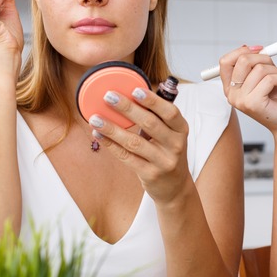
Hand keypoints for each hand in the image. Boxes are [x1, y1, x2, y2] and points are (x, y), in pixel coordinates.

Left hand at [88, 87, 190, 204]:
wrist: (175, 187)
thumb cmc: (168, 152)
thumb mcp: (171, 134)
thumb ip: (157, 117)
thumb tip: (131, 93)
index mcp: (181, 130)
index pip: (170, 112)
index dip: (153, 101)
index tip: (135, 90)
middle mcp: (175, 145)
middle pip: (150, 124)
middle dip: (127, 108)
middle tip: (109, 96)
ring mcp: (163, 161)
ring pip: (134, 142)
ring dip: (112, 128)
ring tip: (95, 118)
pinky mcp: (150, 174)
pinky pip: (127, 157)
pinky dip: (111, 145)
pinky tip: (98, 135)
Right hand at [217, 45, 276, 134]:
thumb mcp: (262, 78)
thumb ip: (255, 66)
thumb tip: (256, 50)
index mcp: (230, 87)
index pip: (225, 62)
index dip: (241, 51)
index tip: (258, 50)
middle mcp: (232, 94)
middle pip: (243, 61)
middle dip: (264, 58)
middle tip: (274, 66)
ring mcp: (241, 100)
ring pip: (259, 69)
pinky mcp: (253, 103)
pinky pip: (269, 79)